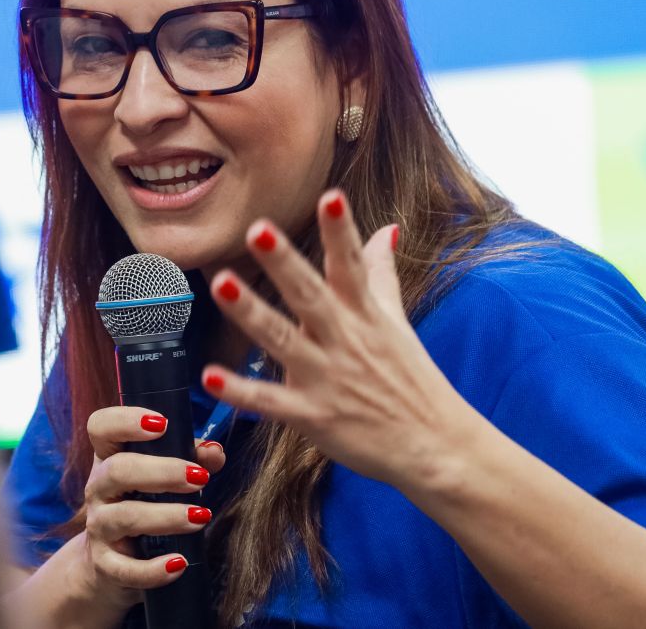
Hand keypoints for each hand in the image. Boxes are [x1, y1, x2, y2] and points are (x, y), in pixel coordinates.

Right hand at [74, 406, 225, 606]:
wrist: (110, 564)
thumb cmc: (143, 505)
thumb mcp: (162, 478)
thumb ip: (191, 459)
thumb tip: (214, 452)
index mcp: (109, 457)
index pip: (101, 426)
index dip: (126, 420)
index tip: (162, 423)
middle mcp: (98, 488)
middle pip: (117, 470)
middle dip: (162, 471)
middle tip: (200, 478)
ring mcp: (99, 527)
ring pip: (124, 517)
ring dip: (166, 516)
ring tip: (201, 516)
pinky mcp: (105, 565)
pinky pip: (125, 569)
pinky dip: (153, 569)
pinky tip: (179, 563)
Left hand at [201, 190, 481, 491]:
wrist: (435, 448)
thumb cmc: (411, 380)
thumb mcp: (397, 322)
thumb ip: (381, 274)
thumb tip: (387, 228)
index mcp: (364, 315)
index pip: (351, 265)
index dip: (340, 232)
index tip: (331, 197)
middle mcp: (344, 340)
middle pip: (310, 294)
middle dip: (283, 262)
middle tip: (256, 229)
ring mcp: (326, 377)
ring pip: (282, 339)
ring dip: (251, 312)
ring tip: (222, 283)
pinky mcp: (312, 415)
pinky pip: (269, 401)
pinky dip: (240, 391)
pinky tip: (210, 376)